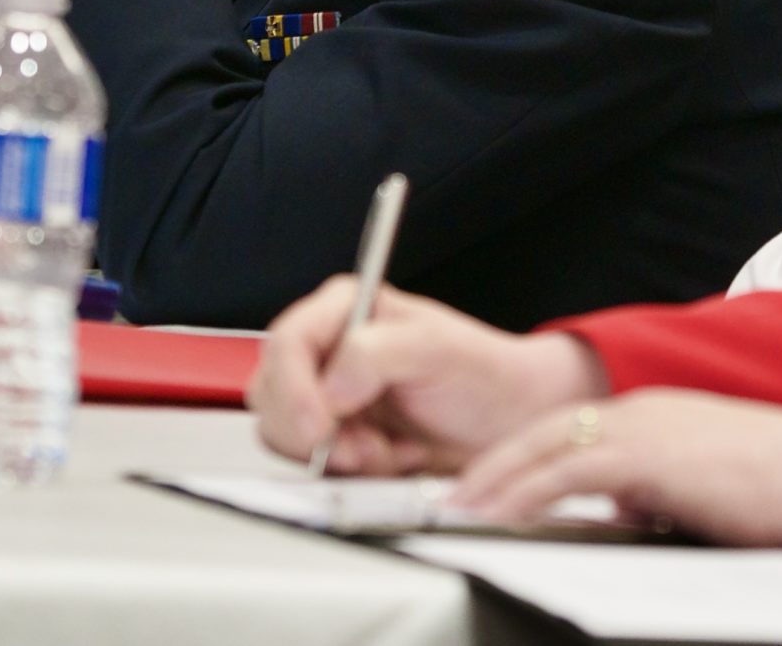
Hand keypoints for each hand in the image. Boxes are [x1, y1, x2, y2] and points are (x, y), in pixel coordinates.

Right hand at [248, 277, 602, 474]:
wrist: (509, 424)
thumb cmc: (484, 375)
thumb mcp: (439, 347)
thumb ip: (378, 352)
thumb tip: (332, 383)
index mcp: (345, 309)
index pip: (287, 342)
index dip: (294, 389)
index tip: (321, 426)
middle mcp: (329, 351)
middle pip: (272, 394)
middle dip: (316, 432)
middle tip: (365, 446)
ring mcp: (328, 398)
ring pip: (286, 435)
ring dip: (337, 455)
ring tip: (387, 450)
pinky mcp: (337, 440)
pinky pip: (313, 466)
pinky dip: (350, 473)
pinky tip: (391, 459)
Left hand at [459, 389, 781, 544]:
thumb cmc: (779, 483)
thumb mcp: (702, 482)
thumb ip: (659, 486)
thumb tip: (631, 506)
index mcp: (653, 413)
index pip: (569, 428)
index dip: (523, 453)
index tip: (490, 478)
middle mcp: (640, 410)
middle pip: (544, 431)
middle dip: (493, 463)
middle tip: (454, 492)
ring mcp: (641, 428)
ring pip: (545, 447)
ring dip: (496, 479)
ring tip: (460, 506)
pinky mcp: (645, 456)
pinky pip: (567, 474)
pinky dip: (526, 492)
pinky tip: (502, 512)